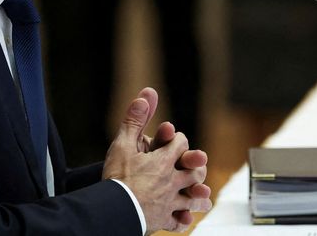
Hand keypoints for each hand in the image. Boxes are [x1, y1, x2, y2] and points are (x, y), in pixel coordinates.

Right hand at [103, 88, 211, 232]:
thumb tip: (147, 95)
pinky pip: (178, 221)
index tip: (174, 138)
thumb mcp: (123, 143)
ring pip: (191, 198)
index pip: (180, 143)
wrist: (114, 210)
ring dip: (197, 195)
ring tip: (201, 195)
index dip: (178, 139)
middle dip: (195, 167)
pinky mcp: (163, 220)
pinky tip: (185, 220)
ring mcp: (169, 202)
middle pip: (193, 171)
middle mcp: (171, 180)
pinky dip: (182, 220)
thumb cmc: (118, 177)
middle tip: (195, 166)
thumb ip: (135, 119)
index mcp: (163, 160)